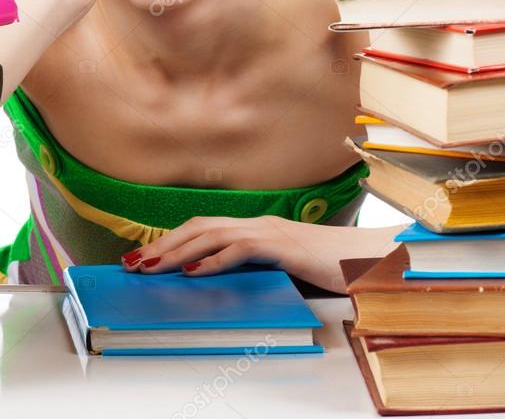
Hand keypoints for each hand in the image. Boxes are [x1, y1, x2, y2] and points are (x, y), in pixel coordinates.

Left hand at [121, 215, 402, 292]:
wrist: (372, 261)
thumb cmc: (332, 267)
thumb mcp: (285, 268)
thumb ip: (256, 268)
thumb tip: (222, 280)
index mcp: (257, 227)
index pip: (204, 227)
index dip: (172, 239)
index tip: (145, 254)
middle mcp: (259, 223)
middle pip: (198, 226)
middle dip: (163, 244)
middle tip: (133, 262)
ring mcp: (270, 232)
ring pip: (211, 235)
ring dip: (177, 252)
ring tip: (151, 267)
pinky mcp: (283, 246)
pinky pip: (241, 249)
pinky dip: (214, 259)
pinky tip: (194, 271)